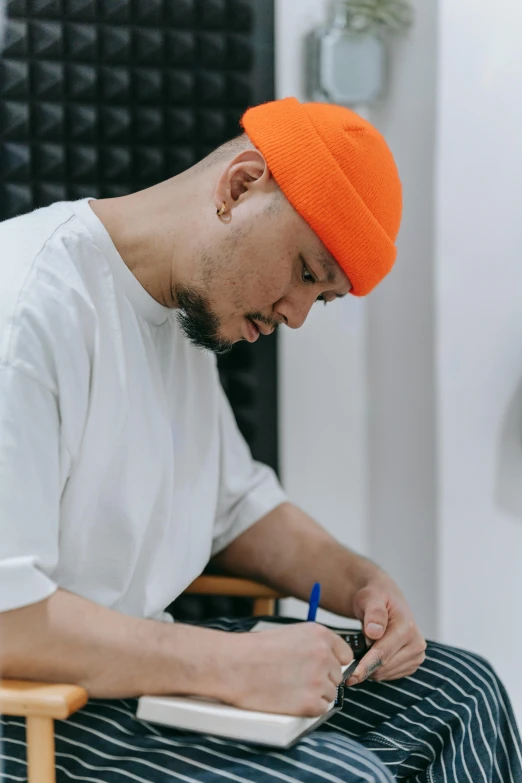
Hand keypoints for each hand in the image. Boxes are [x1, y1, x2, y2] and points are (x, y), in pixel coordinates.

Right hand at [221, 623, 353, 716]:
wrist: (234, 665)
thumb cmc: (254, 650)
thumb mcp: (289, 634)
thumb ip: (312, 645)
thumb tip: (327, 661)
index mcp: (319, 634)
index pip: (344, 654)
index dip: (332, 663)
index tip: (324, 668)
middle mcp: (323, 655)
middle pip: (336, 676)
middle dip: (321, 679)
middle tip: (297, 679)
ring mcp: (318, 679)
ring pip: (329, 693)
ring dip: (314, 694)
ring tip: (290, 688)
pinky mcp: (310, 703)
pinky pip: (321, 709)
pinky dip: (308, 708)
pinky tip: (290, 699)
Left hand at [347, 574, 425, 685]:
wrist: (385, 598)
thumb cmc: (376, 597)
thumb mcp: (370, 598)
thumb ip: (373, 613)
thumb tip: (374, 632)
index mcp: (407, 627)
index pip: (383, 654)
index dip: (365, 666)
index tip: (350, 676)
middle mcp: (416, 643)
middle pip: (384, 667)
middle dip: (365, 666)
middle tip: (350, 657)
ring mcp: (417, 654)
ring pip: (386, 673)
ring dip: (371, 667)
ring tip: (365, 648)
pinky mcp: (413, 663)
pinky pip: (390, 675)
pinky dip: (378, 669)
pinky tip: (372, 654)